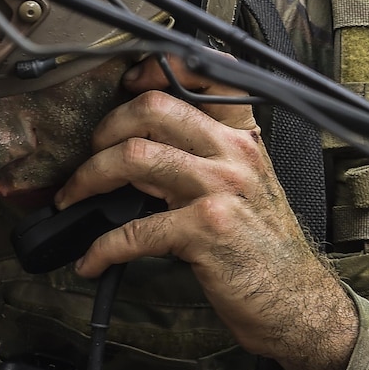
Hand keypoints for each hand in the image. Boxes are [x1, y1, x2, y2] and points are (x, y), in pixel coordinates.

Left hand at [55, 54, 358, 369]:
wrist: (294, 299)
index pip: (204, 79)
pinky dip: (102, 248)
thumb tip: (140, 146)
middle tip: (90, 154)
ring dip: (88, 178)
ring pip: (134, 157)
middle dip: (105, 129)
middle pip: (153, 109)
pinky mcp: (205, 231)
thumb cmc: (265, 247)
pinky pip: (135, 230)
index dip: (156, 71)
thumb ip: (206, 157)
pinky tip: (93, 260)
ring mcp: (220, 190)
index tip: (126, 85)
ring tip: (74, 197)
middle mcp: (233, 155)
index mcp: (243, 139)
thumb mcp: (247, 186)